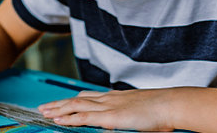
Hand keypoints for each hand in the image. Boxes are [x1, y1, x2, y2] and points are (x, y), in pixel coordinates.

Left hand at [38, 87, 191, 131]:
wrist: (172, 104)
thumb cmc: (163, 109)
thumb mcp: (142, 111)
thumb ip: (130, 115)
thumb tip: (125, 121)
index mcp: (117, 96)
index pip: (89, 95)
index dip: (73, 99)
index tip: (62, 101)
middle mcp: (109, 98)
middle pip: (77, 99)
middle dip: (59, 103)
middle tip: (44, 106)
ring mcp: (109, 106)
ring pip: (76, 106)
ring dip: (58, 109)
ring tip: (45, 113)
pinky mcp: (110, 117)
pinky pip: (84, 117)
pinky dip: (69, 118)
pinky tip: (59, 120)